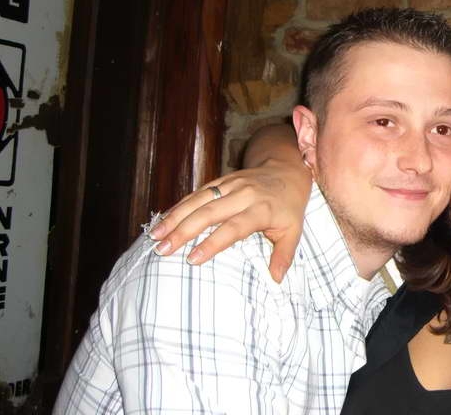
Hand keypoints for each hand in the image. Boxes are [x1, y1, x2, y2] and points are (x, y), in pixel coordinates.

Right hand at [148, 163, 310, 281]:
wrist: (287, 169)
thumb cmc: (289, 206)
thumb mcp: (294, 230)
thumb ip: (284, 255)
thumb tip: (276, 280)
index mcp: (262, 209)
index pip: (234, 227)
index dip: (213, 242)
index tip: (193, 259)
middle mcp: (243, 194)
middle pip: (210, 212)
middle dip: (184, 230)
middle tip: (163, 249)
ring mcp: (230, 185)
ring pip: (198, 200)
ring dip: (175, 217)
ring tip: (156, 236)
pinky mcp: (221, 180)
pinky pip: (197, 193)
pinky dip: (179, 206)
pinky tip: (163, 220)